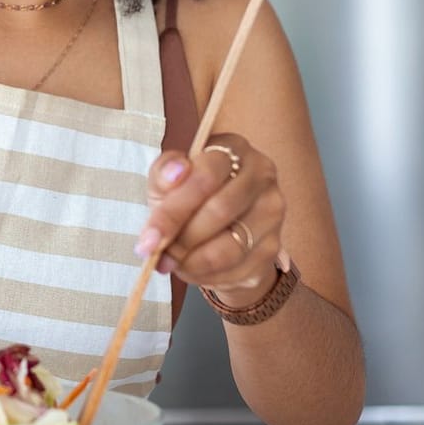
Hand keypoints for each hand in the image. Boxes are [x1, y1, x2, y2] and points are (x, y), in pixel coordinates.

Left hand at [138, 132, 285, 301]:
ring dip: (193, 261)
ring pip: (231, 246)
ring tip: (171, 263)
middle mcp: (262, 175)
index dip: (174, 210)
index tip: (149, 238)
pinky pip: (237, 269)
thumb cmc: (188, 197)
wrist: (215, 228)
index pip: (206, 176)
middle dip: (181, 239)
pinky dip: (206, 276)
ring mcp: (272, 211)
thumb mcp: (166, 181)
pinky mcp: (274, 245)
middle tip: (157, 254)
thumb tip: (175, 173)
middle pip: (220, 210)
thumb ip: (163, 174)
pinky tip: (191, 269)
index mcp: (233, 149)